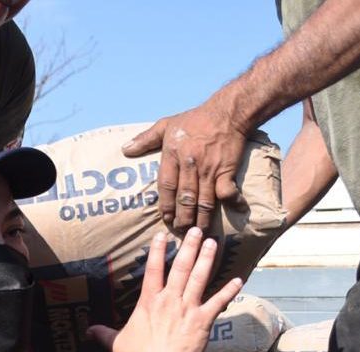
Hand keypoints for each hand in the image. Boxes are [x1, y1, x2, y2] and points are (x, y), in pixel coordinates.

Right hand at [87, 228, 242, 351]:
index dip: (158, 250)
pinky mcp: (204, 320)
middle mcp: (170, 298)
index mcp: (150, 301)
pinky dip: (230, 291)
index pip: (154, 269)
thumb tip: (87, 332)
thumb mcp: (117, 343)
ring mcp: (189, 307)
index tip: (163, 234)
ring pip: (200, 277)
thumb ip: (103, 334)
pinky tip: (239, 280)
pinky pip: (219, 302)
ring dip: (207, 259)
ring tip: (213, 243)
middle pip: (182, 267)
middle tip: (197, 230)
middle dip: (189, 246)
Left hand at [123, 101, 247, 230]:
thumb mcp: (166, 124)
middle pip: (184, 198)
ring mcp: (209, 168)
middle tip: (181, 232)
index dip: (165, 205)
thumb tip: (125, 150)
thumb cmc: (195, 118)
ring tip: (200, 232)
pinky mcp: (226, 169)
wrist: (227, 111)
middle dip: (183, 218)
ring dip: (202, 219)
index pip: (166, 186)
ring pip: (204, 201)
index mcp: (172, 154)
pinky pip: (228, 191)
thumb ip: (145, 139)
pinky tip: (234, 213)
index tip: (166, 219)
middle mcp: (190, 164)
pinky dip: (232, 203)